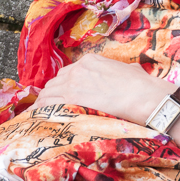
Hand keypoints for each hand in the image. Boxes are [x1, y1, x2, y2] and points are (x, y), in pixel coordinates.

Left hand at [31, 52, 168, 124]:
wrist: (142, 95)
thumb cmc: (141, 86)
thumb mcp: (129, 70)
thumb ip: (120, 71)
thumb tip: (127, 73)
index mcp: (90, 61)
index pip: (67, 73)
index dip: (62, 86)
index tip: (61, 95)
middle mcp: (78, 69)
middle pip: (55, 82)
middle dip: (51, 95)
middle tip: (48, 108)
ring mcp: (72, 83)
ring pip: (47, 94)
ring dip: (43, 104)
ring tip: (39, 116)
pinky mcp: (71, 99)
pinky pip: (47, 105)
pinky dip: (40, 112)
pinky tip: (37, 119)